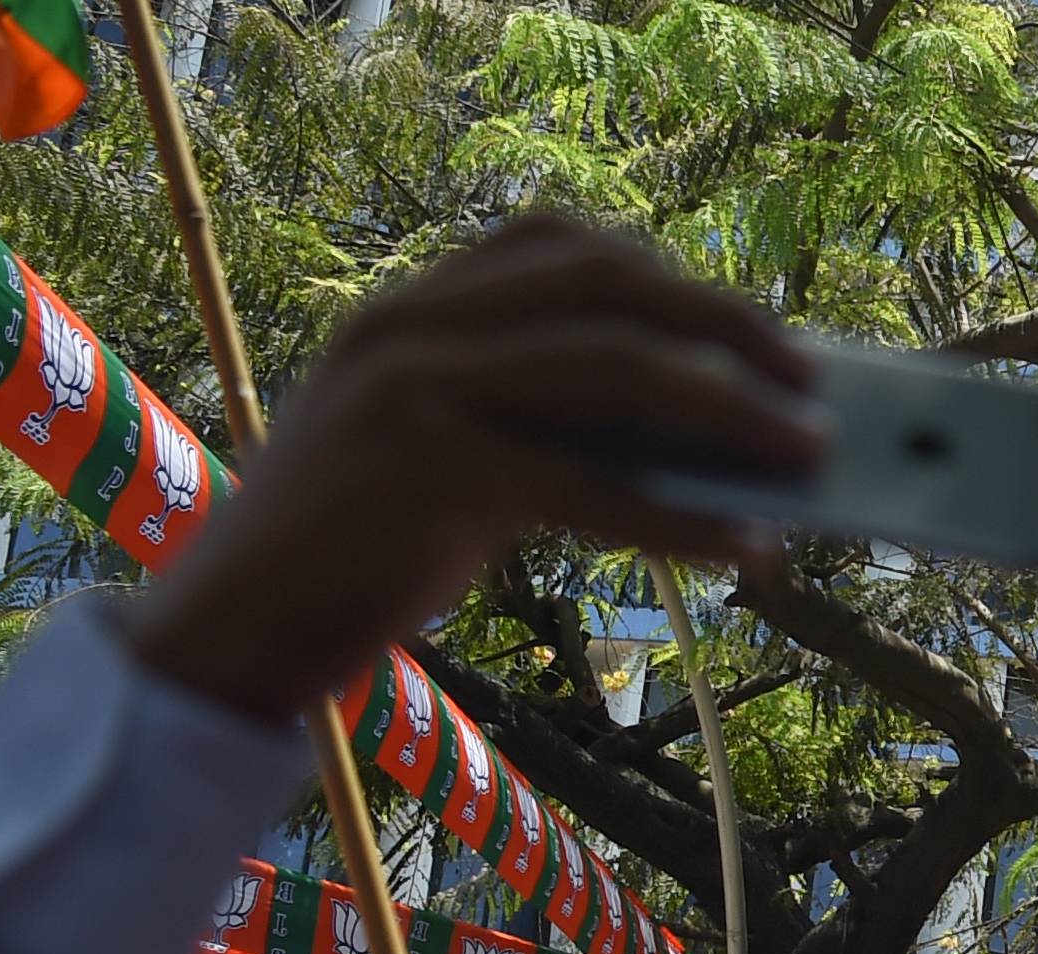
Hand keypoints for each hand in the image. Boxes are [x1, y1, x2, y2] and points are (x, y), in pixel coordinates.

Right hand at [127, 215, 822, 723]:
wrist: (229, 624)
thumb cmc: (351, 552)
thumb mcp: (441, 456)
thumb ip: (536, 425)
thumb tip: (692, 443)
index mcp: (411, 310)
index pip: (557, 244)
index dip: (670, 278)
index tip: (748, 328)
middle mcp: (411, 327)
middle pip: (606, 289)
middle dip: (725, 328)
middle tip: (808, 383)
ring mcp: (415, 391)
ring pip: (611, 368)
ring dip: (729, 411)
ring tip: (804, 452)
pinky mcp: (429, 471)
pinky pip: (590, 486)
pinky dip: (682, 517)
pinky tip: (741, 549)